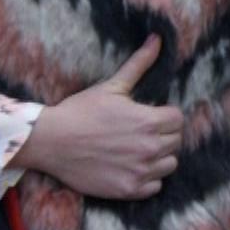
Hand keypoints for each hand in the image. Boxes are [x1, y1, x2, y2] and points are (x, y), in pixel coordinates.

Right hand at [11, 35, 181, 199]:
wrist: (50, 141)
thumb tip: (157, 39)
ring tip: (137, 150)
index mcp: (149, 121)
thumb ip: (139, 64)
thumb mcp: (112, 86)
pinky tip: (130, 168)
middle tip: (140, 132)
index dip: (165, 116)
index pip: (178, 119)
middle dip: (163, 135)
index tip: (150, 116)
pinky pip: (155, 186)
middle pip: (176, 142)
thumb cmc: (80, 111)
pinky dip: (147, 179)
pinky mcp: (128, 190)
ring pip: (169, 165)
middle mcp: (149, 148)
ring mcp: (140, 171)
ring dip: (158, 158)